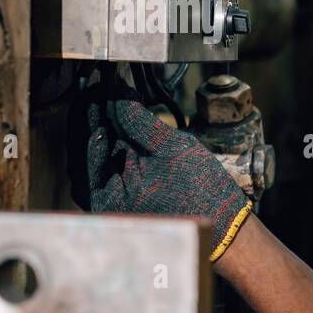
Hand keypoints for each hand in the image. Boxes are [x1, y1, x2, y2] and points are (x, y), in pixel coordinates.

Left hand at [67, 77, 252, 261]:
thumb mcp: (173, 149)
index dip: (96, 107)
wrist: (225, 229)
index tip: (103, 83)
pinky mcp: (124, 199)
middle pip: (87, 148)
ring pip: (95, 157)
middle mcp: (101, 202)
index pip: (91, 140)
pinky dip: (111, 146)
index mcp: (106, 195)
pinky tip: (119, 127)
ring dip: (101, 128)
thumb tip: (119, 95)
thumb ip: (139, 121)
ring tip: (108, 102)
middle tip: (100, 87)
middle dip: (94, 115)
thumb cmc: (204, 195)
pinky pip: (107, 168)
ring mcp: (112, 201)